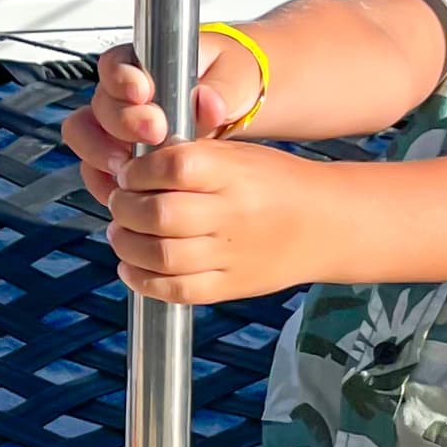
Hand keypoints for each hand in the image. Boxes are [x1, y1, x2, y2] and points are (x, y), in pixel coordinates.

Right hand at [61, 39, 263, 202]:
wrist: (234, 105)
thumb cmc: (229, 77)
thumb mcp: (235, 75)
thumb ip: (221, 89)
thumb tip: (207, 102)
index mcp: (143, 64)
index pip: (115, 65)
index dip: (121, 79)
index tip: (143, 92)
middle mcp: (123, 95)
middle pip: (98, 105)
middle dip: (121, 122)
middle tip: (153, 131)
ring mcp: (118, 128)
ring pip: (86, 137)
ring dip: (102, 153)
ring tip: (129, 165)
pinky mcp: (122, 158)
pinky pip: (97, 170)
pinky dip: (106, 181)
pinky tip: (126, 187)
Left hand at [106, 135, 325, 303]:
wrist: (327, 224)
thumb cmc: (276, 183)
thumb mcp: (239, 156)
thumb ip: (191, 158)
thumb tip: (130, 168)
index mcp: (235, 173)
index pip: (174, 166)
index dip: (138, 171)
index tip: (128, 174)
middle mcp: (234, 213)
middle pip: (160, 214)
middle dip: (125, 208)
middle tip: (119, 203)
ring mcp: (232, 254)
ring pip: (161, 255)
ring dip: (127, 244)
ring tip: (120, 232)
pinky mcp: (231, 285)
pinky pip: (177, 289)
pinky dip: (143, 280)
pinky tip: (131, 266)